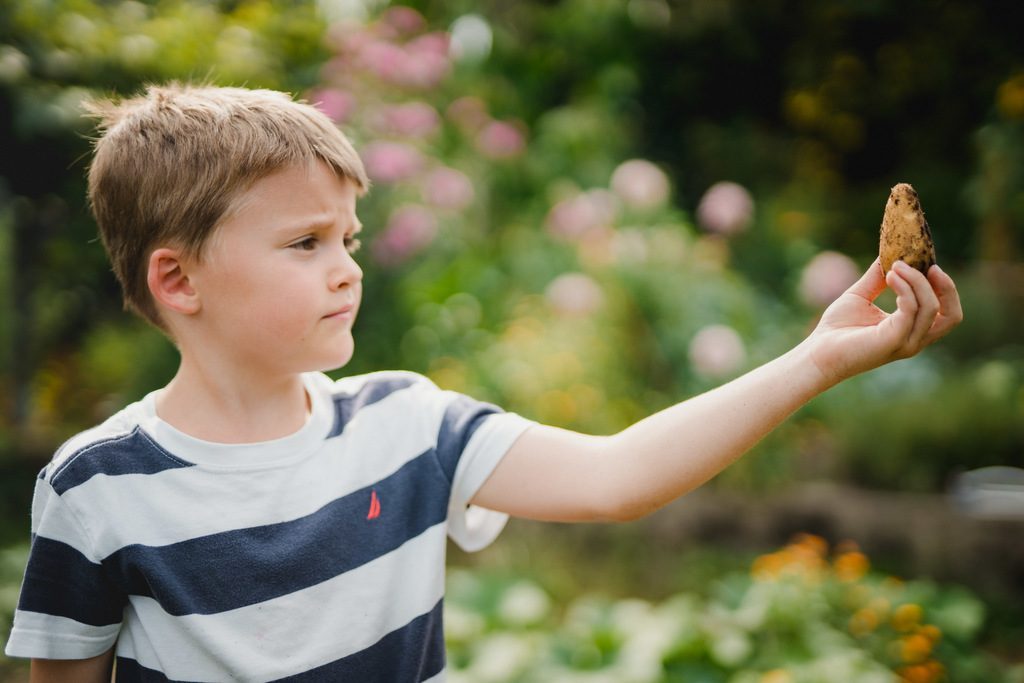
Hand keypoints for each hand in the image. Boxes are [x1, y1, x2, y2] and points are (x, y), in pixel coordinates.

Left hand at [806, 258, 962, 386]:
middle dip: (946, 287)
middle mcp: (914, 339)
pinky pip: (911, 311)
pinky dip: (905, 289)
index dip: (944, 287)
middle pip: (952, 315)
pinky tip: (890, 276)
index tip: (928, 262)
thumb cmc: (836, 329)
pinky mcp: (893, 341)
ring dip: (917, 281)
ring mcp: (906, 342)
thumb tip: (888, 254)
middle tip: (928, 264)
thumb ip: (877, 278)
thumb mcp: (861, 296)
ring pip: (932, 308)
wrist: (817, 352)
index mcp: (910, 330)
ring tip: (895, 266)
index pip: (944, 311)